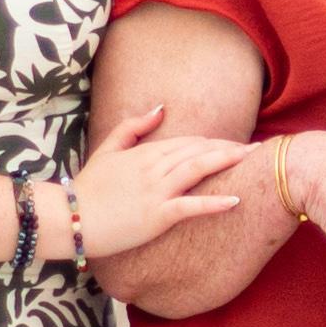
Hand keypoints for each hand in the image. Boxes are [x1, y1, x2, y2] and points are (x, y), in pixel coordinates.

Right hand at [73, 131, 251, 261]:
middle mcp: (154, 168)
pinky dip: (214, 203)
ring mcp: (156, 191)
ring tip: (252, 159)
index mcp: (144, 153)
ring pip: (197, 169)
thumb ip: (134, 126)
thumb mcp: (108, 149)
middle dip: (229, 148)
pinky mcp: (156, 216)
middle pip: (198, 152)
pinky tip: (236, 200)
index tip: (235, 144)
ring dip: (227, 162)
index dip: (214, 142)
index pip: (187, 142)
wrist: (69, 219)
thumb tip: (161, 107)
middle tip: (256, 149)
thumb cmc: (88, 188)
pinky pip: (191, 207)